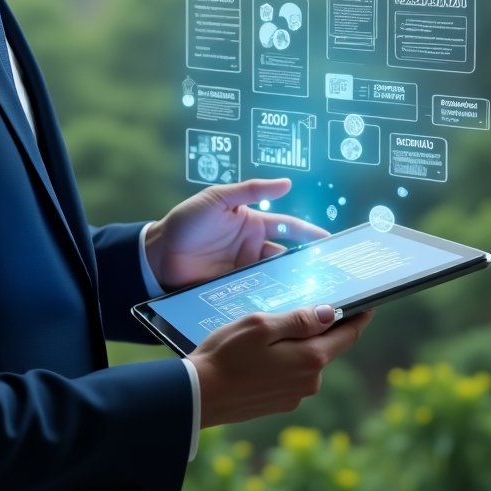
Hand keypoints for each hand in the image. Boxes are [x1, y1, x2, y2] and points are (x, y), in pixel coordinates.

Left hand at [145, 178, 326, 290]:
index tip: (332, 243)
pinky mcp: (235, 289)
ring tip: (314, 296)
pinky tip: (284, 308)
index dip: (310, 234)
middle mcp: (253, 248)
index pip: (289, 228)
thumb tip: (287, 183)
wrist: (157, 254)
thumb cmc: (187, 220)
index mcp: (253, 224)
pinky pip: (257, 293)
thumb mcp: (218, 198)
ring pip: (276, 278)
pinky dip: (271, 299)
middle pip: (288, 257)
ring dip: (292, 285)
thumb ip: (250, 190)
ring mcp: (245, 271)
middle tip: (332, 276)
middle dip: (308, 265)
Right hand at [187, 305, 374, 427]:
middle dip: (321, 327)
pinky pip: (290, 373)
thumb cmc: (226, 355)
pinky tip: (260, 352)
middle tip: (308, 304)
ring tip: (272, 328)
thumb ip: (298, 320)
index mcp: (310, 359)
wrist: (199, 396)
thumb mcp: (261, 326)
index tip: (368, 304)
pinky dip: (284, 359)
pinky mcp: (278, 402)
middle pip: (326, 347)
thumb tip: (330, 313)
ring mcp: (294, 395)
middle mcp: (309, 381)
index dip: (359, 317)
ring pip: (306, 360)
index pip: (347, 335)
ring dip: (297, 343)